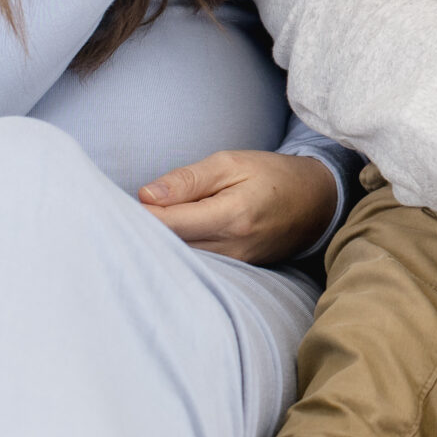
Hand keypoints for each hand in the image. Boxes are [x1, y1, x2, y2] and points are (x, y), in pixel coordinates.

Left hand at [140, 150, 338, 264]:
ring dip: (158, 245)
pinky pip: (196, 266)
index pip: (169, 224)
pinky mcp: (236, 273)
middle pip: (170, 248)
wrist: (317, 203)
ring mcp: (236, 265)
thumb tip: (145, 196)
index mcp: (231, 216)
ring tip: (140, 227)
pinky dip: (177, 253)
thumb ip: (187, 180)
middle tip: (119, 216)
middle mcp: (232, 248)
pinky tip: (166, 242)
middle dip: (143, 233)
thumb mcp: (231, 163)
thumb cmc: (271, 176)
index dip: (140, 215)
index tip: (121, 203)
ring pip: (180, 261)